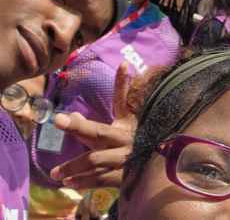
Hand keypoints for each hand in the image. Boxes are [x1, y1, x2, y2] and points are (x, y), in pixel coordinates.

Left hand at [50, 64, 136, 188]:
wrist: (157, 170)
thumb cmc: (134, 146)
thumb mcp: (119, 131)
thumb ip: (93, 125)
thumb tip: (72, 116)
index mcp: (128, 122)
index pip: (123, 99)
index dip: (122, 83)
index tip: (122, 65)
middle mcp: (127, 138)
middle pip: (100, 132)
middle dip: (79, 126)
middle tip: (59, 120)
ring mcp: (126, 157)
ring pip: (95, 159)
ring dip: (74, 165)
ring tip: (54, 173)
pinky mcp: (125, 176)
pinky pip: (100, 179)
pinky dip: (84, 181)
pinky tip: (69, 183)